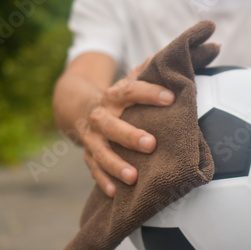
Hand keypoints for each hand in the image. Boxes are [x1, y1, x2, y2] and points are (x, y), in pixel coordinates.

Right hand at [80, 57, 174, 196]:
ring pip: (101, 152)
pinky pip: (93, 169)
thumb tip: (168, 55)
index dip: (150, 93)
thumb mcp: (128, 82)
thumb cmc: (117, 98)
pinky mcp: (88, 155)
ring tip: (133, 176)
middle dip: (130, 135)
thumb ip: (147, 72)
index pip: (130, 91)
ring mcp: (92, 137)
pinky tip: (115, 193)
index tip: (171, 98)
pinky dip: (103, 181)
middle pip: (113, 125)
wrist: (79, 108)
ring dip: (116, 164)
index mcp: (114, 96)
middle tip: (151, 144)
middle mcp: (100, 116)